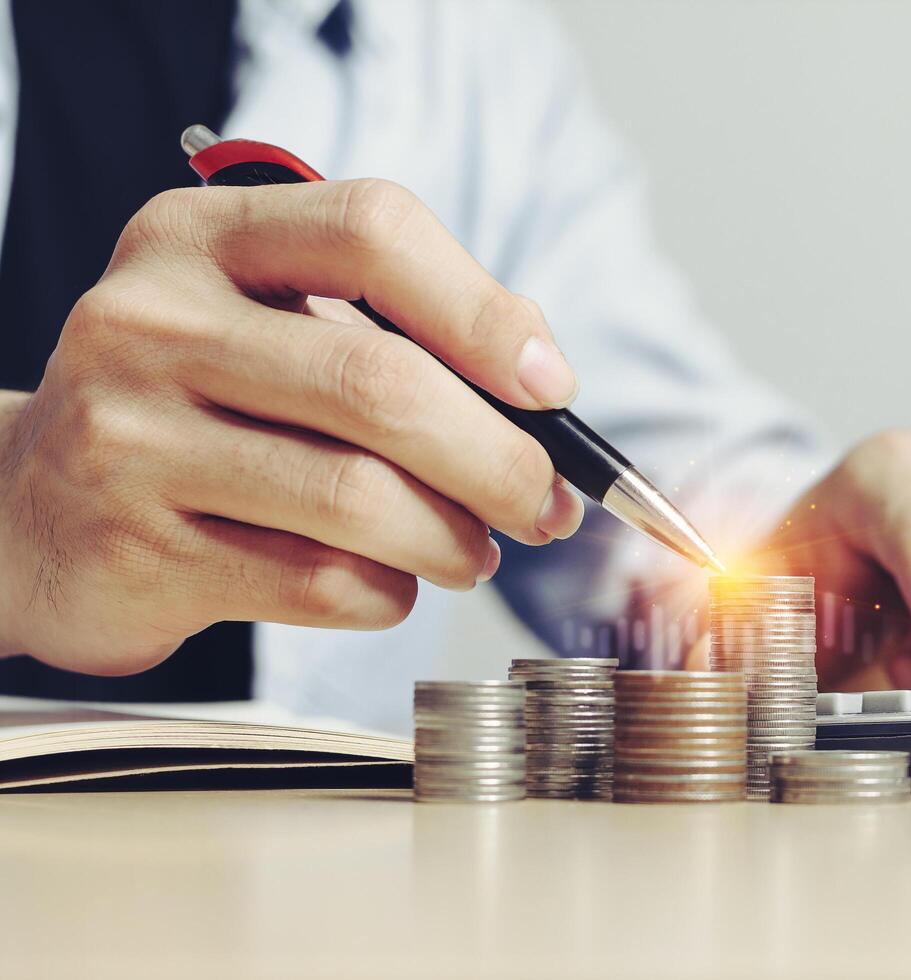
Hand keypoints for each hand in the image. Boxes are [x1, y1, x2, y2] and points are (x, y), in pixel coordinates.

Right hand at [0, 179, 583, 673]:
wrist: (30, 511)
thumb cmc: (196, 408)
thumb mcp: (271, 325)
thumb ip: (396, 327)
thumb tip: (540, 373)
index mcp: (204, 236)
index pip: (372, 230)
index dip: (485, 312)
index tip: (551, 387)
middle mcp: (152, 319)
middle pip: (379, 383)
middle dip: (499, 459)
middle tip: (546, 503)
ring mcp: (129, 435)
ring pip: (356, 497)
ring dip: (452, 539)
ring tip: (473, 552)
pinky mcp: (133, 547)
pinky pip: (316, 582)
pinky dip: (386, 592)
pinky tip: (389, 583)